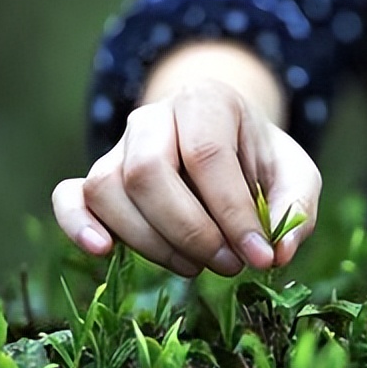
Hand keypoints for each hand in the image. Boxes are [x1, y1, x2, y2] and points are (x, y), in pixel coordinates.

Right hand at [52, 78, 320, 277]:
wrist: (229, 147)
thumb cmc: (262, 163)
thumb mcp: (296, 175)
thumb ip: (296, 209)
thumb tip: (280, 251)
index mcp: (206, 100)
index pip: (207, 155)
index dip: (232, 213)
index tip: (259, 256)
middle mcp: (153, 117)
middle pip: (147, 171)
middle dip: (190, 231)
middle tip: (228, 265)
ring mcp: (119, 145)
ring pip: (109, 190)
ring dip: (152, 242)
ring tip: (197, 267)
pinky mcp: (97, 177)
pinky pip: (70, 197)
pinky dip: (76, 225)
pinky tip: (103, 251)